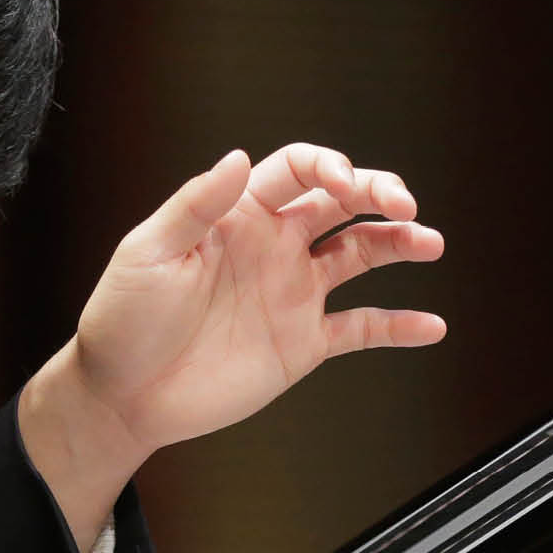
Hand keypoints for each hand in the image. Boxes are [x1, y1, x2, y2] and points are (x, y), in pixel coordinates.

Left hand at [76, 144, 444, 449]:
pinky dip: (398, 326)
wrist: (121, 395)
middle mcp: (273, 247)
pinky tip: (431, 325)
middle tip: (406, 204)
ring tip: (430, 243)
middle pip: (339, 204)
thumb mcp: (149, 253)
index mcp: (238, 216)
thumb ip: (197, 205)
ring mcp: (292, 293)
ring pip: (360, 255)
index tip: (347, 182)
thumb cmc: (123, 320)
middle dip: (377, 193)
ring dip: (398, 243)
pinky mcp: (302, 343)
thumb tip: (235, 156)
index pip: (297, 171)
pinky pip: (361, 328)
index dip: (328, 166)